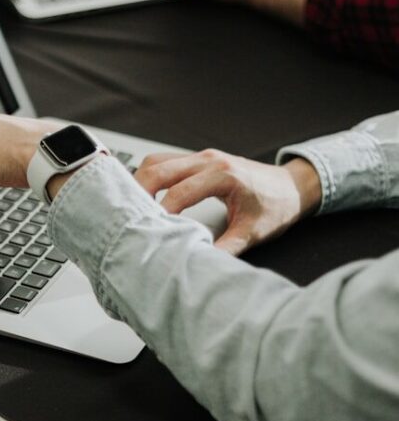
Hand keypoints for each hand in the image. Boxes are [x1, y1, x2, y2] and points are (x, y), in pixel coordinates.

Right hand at [134, 148, 321, 255]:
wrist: (293, 186)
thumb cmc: (276, 205)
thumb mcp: (253, 232)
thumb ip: (225, 248)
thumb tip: (200, 263)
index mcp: (223, 174)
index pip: (179, 192)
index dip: (161, 212)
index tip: (149, 230)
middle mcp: (209, 160)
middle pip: (159, 168)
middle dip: (139, 191)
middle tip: (127, 215)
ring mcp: (202, 156)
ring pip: (158, 161)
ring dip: (141, 180)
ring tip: (132, 205)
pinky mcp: (199, 160)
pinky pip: (166, 161)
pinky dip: (151, 176)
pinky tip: (145, 195)